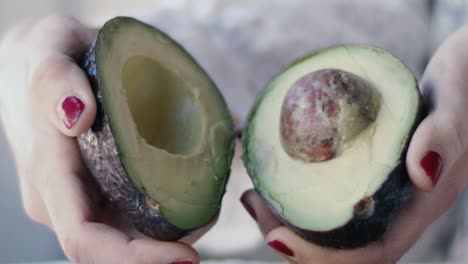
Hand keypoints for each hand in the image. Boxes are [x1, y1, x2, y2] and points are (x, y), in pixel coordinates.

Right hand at [0, 15, 208, 263]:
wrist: (39, 64)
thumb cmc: (45, 57)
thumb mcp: (46, 52)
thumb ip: (53, 81)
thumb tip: (76, 116)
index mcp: (50, 175)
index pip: (86, 239)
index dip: (135, 259)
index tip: (185, 257)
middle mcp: (64, 199)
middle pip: (115, 248)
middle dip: (166, 248)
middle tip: (212, 213)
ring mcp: (84, 196)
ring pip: (130, 234)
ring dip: (173, 231)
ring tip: (209, 198)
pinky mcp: (100, 187)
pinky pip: (135, 212)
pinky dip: (168, 210)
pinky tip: (194, 188)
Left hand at [240, 26, 467, 263]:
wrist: (463, 77)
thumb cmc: (461, 86)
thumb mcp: (453, 104)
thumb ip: (442, 136)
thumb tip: (423, 174)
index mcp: (423, 204)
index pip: (373, 251)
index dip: (322, 256)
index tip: (275, 239)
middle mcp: (402, 206)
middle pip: (345, 248)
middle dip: (295, 241)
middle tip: (252, 203)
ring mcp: (386, 192)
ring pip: (336, 227)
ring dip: (292, 220)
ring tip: (253, 194)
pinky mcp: (371, 173)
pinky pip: (333, 198)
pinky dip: (301, 196)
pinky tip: (276, 176)